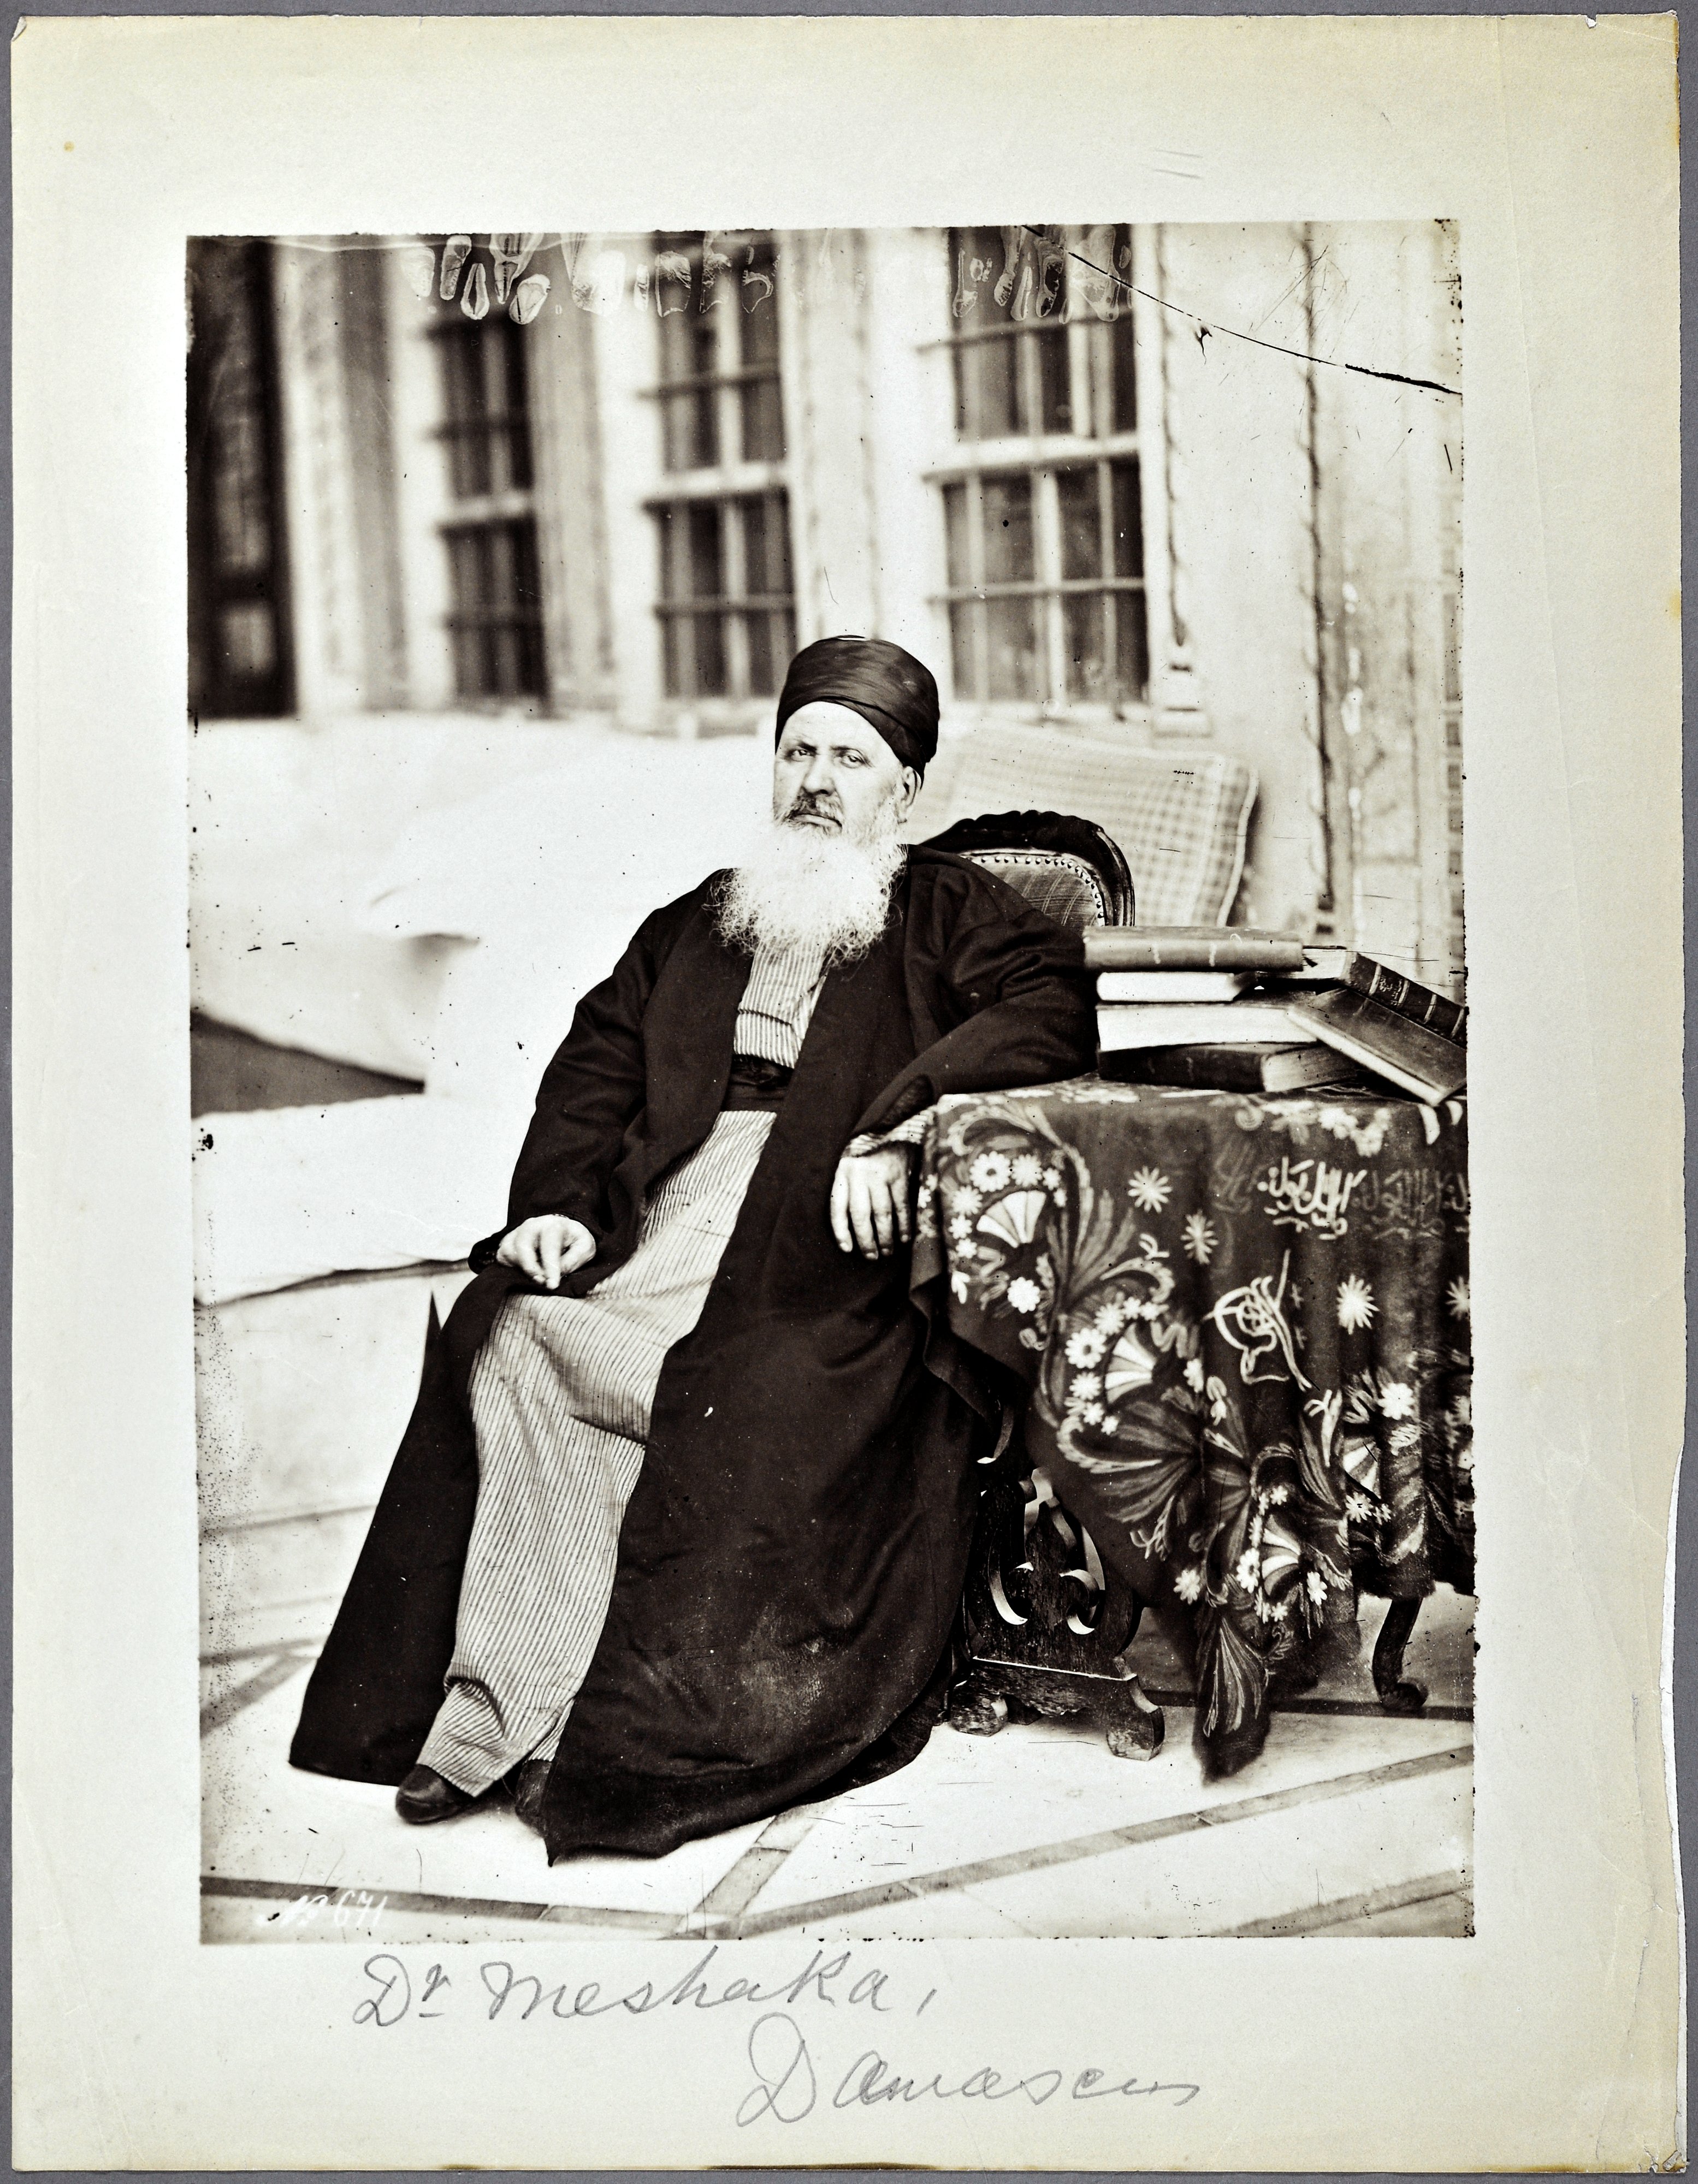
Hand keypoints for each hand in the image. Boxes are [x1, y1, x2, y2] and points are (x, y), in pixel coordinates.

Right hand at [496, 1215, 595, 1289]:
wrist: (562, 1232)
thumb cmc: (573, 1241)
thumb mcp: (584, 1248)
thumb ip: (573, 1260)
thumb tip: (557, 1274)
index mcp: (553, 1225)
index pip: (549, 1245)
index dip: (550, 1267)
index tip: (552, 1285)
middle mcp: (532, 1225)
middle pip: (523, 1245)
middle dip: (531, 1268)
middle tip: (543, 1283)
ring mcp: (517, 1233)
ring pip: (510, 1251)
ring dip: (522, 1270)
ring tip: (538, 1279)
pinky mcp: (508, 1242)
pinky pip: (502, 1257)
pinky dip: (512, 1268)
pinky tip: (526, 1273)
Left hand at [830, 1145, 915, 1260]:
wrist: (892, 1130)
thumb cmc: (868, 1156)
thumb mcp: (850, 1168)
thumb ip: (848, 1191)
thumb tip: (849, 1230)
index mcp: (842, 1173)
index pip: (837, 1207)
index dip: (841, 1231)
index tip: (847, 1249)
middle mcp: (858, 1174)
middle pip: (860, 1214)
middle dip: (866, 1239)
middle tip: (872, 1256)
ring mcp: (879, 1173)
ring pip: (881, 1213)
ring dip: (885, 1236)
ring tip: (887, 1251)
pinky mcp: (899, 1173)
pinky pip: (901, 1205)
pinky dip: (904, 1224)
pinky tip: (904, 1238)